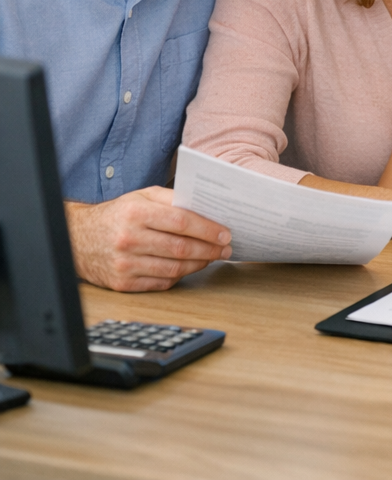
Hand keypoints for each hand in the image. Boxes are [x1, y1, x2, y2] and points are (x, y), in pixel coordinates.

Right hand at [65, 187, 231, 292]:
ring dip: (199, 264)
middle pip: (180, 248)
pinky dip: (180, 277)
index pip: (181, 222)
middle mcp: (129, 239)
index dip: (207, 229)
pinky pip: (160, 283)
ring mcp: (125, 264)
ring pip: (174, 268)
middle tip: (226, 249)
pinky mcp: (122, 283)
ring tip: (212, 257)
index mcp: (136, 213)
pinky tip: (190, 267)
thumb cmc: (116, 215)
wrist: (77, 238)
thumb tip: (204, 208)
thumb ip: (171, 198)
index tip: (225, 233)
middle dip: (210, 249)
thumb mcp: (141, 196)